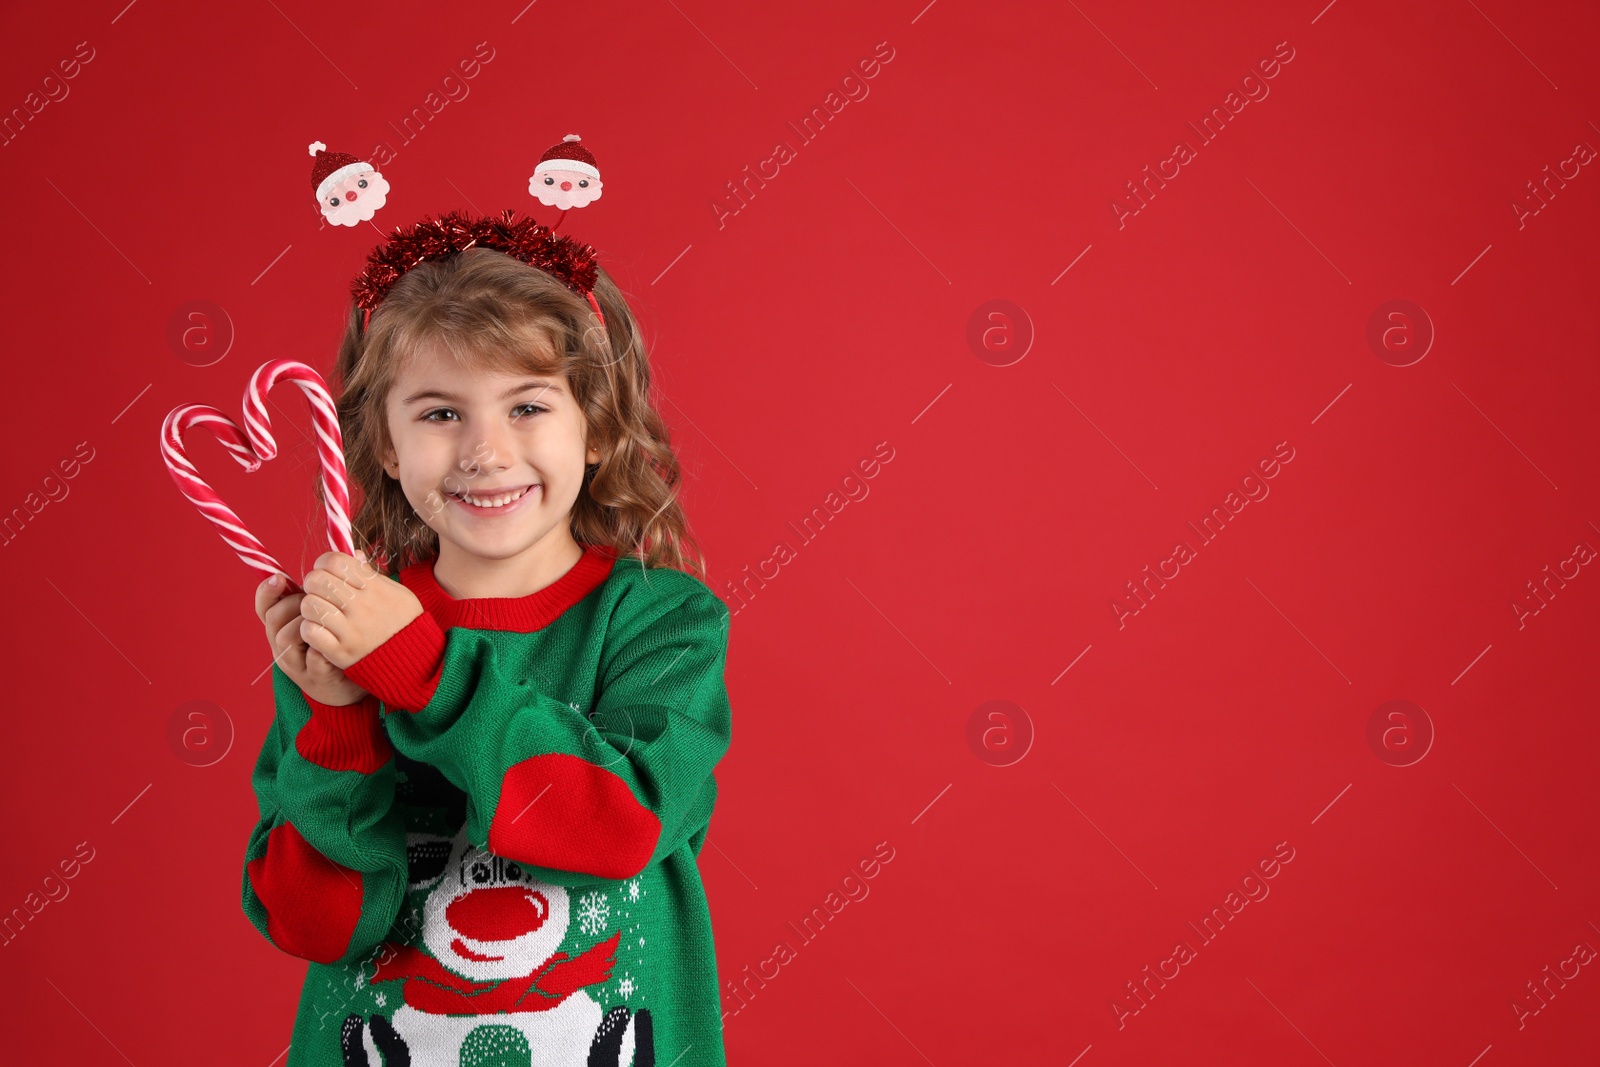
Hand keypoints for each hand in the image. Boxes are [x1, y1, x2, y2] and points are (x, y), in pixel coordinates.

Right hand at [255, 572, 367, 706]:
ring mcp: (297, 663)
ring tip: (324, 620)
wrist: (348, 682)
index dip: (267, 591)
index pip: (265, 605)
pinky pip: (314, 661)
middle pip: (273, 618)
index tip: (278, 576)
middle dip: (291, 604)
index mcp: (285, 624)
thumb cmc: (336, 642)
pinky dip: (322, 650)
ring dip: (304, 624)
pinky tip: (333, 642)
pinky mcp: (315, 678)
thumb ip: (336, 585)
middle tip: (310, 600)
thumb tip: (352, 551)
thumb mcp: (330, 612)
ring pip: (287, 638)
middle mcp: (283, 644)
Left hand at [297, 550, 425, 670]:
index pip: (335, 561)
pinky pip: (310, 632)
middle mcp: (361, 606)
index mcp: (374, 587)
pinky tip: (320, 630)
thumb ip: (373, 574)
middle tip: (319, 591)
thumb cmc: (405, 622)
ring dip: (310, 607)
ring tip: (319, 612)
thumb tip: (354, 555)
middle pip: (317, 580)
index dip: (324, 562)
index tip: (327, 571)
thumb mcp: (398, 592)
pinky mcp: (341, 652)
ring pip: (309, 605)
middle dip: (313, 583)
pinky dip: (310, 629)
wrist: (415, 660)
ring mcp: (350, 630)